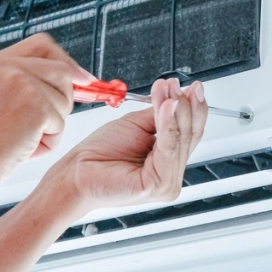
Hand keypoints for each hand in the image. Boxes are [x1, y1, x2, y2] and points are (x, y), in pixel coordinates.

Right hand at [0, 34, 93, 181]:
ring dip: (54, 123)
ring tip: (24, 137)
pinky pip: (61, 122)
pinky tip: (25, 147)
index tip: (81, 77)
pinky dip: (49, 140)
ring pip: (65, 97)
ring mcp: (21, 83)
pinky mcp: (35, 104)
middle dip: (64, 98)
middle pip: (62, 70)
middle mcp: (5, 66)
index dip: (66, 60)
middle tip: (46, 122)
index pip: (42, 45)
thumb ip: (26, 82)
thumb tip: (77, 77)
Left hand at [53, 78, 207, 210]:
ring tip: (170, 90)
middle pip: (190, 135)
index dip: (194, 108)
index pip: (191, 133)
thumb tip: (178, 97)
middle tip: (178, 85)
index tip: (193, 87)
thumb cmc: (99, 154)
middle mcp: (172, 175)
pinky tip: (166, 107)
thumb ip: (160, 116)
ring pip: (181, 140)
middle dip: (185, 105)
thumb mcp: (136, 125)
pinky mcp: (159, 186)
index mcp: (168, 161)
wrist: (76, 173)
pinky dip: (168, 125)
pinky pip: (169, 149)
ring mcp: (168, 183)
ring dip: (176, 110)